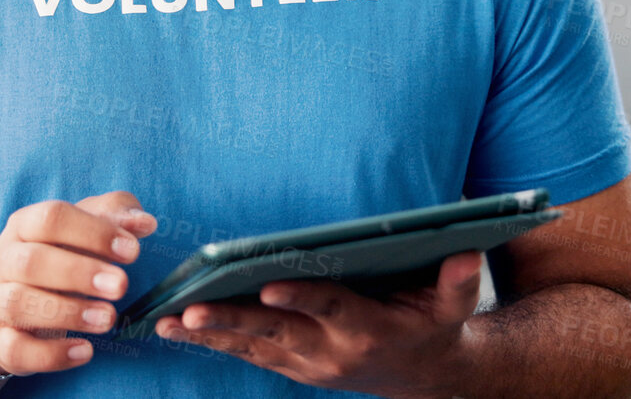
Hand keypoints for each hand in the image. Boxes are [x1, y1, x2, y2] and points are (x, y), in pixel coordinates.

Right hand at [0, 190, 157, 375]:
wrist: (13, 301)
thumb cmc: (60, 253)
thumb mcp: (86, 226)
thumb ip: (116, 214)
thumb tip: (145, 222)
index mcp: (24, 224)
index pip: (51, 219)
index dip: (93, 233)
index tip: (133, 251)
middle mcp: (4, 260)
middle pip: (31, 261)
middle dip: (79, 273)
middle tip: (121, 286)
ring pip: (19, 304)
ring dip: (68, 312)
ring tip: (108, 318)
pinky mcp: (2, 342)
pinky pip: (17, 350)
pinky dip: (52, 354)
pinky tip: (86, 351)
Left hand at [154, 250, 483, 398]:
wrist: (420, 378)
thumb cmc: (434, 328)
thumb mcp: (453, 307)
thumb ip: (459, 281)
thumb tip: (465, 252)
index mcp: (367, 329)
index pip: (330, 309)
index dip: (301, 299)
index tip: (268, 288)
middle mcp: (330, 351)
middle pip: (275, 334)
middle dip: (231, 323)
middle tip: (190, 312)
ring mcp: (306, 364)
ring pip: (251, 348)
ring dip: (209, 336)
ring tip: (166, 322)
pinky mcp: (290, 367)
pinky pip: (246, 354)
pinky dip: (211, 342)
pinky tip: (173, 328)